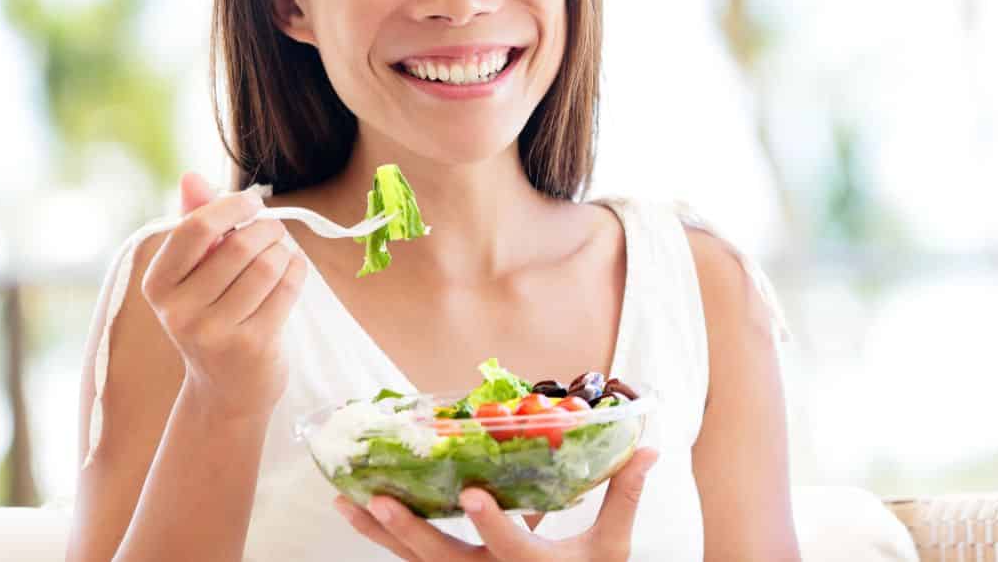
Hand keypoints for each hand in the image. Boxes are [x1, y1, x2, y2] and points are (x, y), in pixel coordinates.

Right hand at [140, 172, 306, 418]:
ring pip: (268, 265)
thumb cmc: (211, 315)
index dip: (230, 207)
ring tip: (281, 254)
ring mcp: (215, 332)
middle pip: (240, 245)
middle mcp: (179, 311)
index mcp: (158, 286)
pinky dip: (297, 270)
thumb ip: (193, 223)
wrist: (225, 389)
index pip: (194, 229)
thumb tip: (191, 176)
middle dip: (267, 229)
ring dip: (284, 251)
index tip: (250, 204)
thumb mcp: (192, 273)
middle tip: (273, 231)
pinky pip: (288, 287)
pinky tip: (292, 270)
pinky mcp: (253, 346)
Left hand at [334, 448, 659, 560]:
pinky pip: (414, 560)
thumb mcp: (612, 548)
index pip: (511, 546)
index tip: (475, 493)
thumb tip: (650, 447)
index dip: (494, 522)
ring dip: (380, 533)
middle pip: (442, 559)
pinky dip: (387, 538)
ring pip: (416, 560)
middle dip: (409, 529)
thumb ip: (625, 497)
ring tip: (347, 501)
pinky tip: (361, 513)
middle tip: (378, 499)